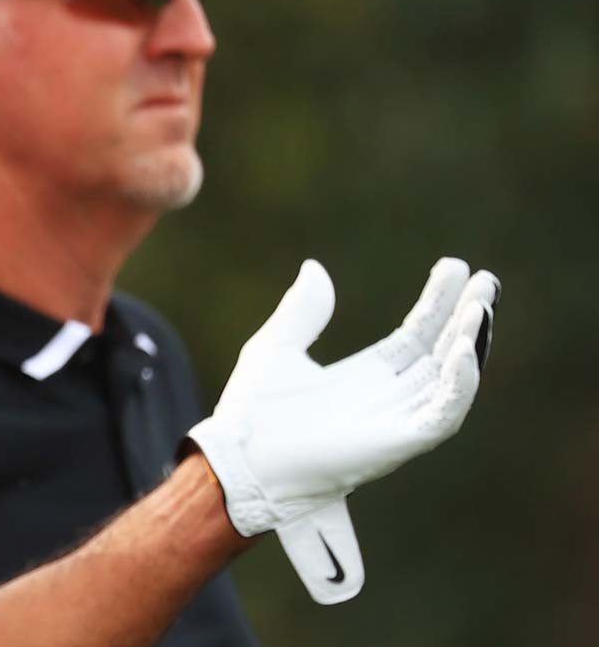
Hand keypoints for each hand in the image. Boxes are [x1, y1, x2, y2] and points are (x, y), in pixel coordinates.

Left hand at [187, 257, 497, 602]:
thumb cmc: (251, 413)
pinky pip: (441, 415)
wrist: (238, 459)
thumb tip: (315, 267)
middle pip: (439, 354)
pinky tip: (463, 349)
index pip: (414, 335)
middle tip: (486, 280)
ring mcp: (394, 423)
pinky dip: (458, 385)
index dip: (436, 303)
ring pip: (448, 381)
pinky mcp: (396, 444)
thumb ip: (302, 310)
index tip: (455, 266)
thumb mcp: (276, 347)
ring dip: (468, 343)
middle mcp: (387, 399)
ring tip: (481, 306)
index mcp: (364, 377)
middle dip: (465, 318)